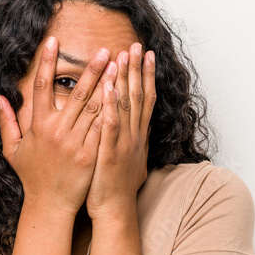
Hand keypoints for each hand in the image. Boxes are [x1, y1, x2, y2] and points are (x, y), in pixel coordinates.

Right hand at [0, 37, 117, 216]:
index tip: (53, 41)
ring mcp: (75, 143)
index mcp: (38, 126)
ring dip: (107, 85)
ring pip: (94, 108)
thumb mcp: (13, 149)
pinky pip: (104, 129)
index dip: (47, 62)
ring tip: (118, 66)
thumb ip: (7, 121)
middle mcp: (57, 131)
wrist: (49, 204)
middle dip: (91, 70)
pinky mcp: (90, 155)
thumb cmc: (32, 176)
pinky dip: (113, 111)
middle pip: (76, 94)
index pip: (41, 86)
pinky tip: (123, 96)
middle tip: (104, 50)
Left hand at [85, 42, 155, 219]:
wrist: (115, 210)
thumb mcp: (131, 160)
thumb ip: (134, 141)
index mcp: (138, 136)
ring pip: (126, 105)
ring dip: (125, 79)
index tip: (146, 54)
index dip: (146, 75)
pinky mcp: (110, 152)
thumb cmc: (117, 187)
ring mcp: (124, 143)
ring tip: (122, 56)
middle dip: (137, 69)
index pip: (145, 99)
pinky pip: (110, 124)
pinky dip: (110, 105)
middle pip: (138, 96)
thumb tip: (141, 128)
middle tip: (136, 44)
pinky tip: (107, 87)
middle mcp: (134, 136)